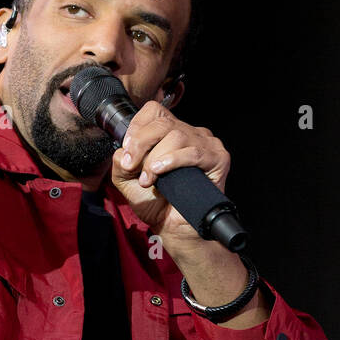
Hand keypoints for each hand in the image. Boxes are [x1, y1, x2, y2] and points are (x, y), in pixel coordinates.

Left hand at [109, 100, 230, 254]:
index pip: (154, 111)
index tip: (127, 150)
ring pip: (177, 136)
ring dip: (156, 158)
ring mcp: (205, 144)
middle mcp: (189, 134)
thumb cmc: (155, 203)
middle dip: (141, 144)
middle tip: (132, 166)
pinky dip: (173, 161)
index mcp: (169, 133)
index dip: (137, 126)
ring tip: (149, 179)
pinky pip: (194, 152)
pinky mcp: (218, 158)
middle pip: (163, 121)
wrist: (172, 228)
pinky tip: (160, 173)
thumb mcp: (127, 179)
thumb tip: (123, 149)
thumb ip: (121, 160)